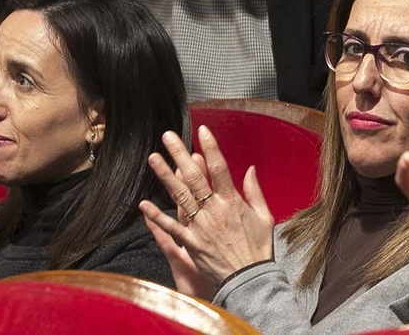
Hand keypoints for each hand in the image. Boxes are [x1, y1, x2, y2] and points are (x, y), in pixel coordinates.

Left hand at [138, 126, 274, 290]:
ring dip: (165, 176)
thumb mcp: (265, 216)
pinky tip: (144, 204)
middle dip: (180, 154)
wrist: (249, 279)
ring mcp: (200, 227)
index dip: (210, 147)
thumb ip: (255, 191)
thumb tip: (249, 169)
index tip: (201, 130)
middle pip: (195, 177)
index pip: (219, 168)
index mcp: (232, 202)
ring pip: (179, 196)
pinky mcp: (191, 243)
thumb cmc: (258, 248)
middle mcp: (214, 211)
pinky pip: (171, 228)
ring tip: (154, 158)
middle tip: (168, 137)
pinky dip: (156, 216)